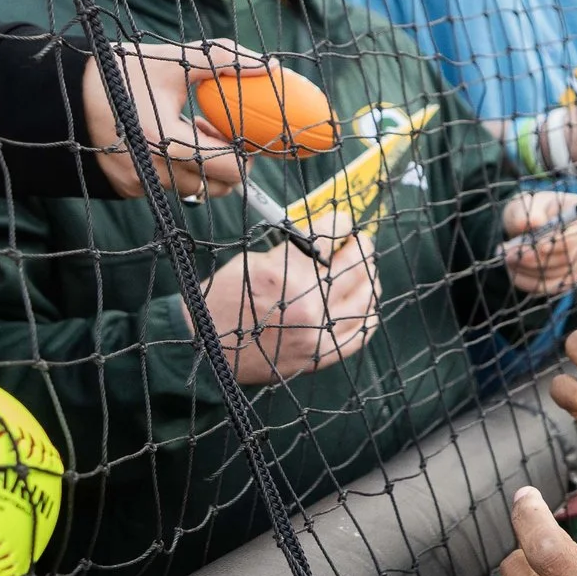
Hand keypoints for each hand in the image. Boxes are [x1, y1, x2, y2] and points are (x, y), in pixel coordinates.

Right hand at [86, 40, 264, 201]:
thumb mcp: (170, 62)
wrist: (64, 94)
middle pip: (217, 187)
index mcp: (163, 139)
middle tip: (222, 135)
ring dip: (203, 167)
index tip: (246, 136)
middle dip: (227, 164)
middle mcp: (151, 169)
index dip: (246, 155)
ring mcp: (139, 184)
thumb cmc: (121, 73)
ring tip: (190, 133)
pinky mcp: (128, 189)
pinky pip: (169, 188)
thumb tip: (264, 66)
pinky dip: (177, 170)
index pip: (229, 168)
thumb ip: (220, 61)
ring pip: (194, 189)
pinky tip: (165, 142)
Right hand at [199, 224, 379, 384]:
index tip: (343, 220)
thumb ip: (291, 251)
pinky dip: (367, 314)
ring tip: (365, 270)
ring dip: (369, 278)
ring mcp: (317, 332)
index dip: (340, 223)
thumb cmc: (225, 300)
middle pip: (354, 267)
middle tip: (361, 243)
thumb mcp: (252, 262)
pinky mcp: (320, 355)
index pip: (327, 238)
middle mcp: (307, 303)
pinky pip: (359, 333)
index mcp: (286, 275)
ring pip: (364, 299)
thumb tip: (323, 239)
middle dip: (361, 248)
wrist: (207, 347)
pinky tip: (366, 303)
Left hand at [499, 190, 576, 296]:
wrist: (530, 227)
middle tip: (510, 254)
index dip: (559, 243)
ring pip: (555, 276)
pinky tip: (512, 270)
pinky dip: (526, 281)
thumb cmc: (533, 211)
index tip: (538, 246)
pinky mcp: (566, 281)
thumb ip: (530, 211)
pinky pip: (547, 288)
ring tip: (507, 258)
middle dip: (536, 259)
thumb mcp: (528, 204)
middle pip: (568, 260)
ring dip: (526, 270)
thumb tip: (535, 221)